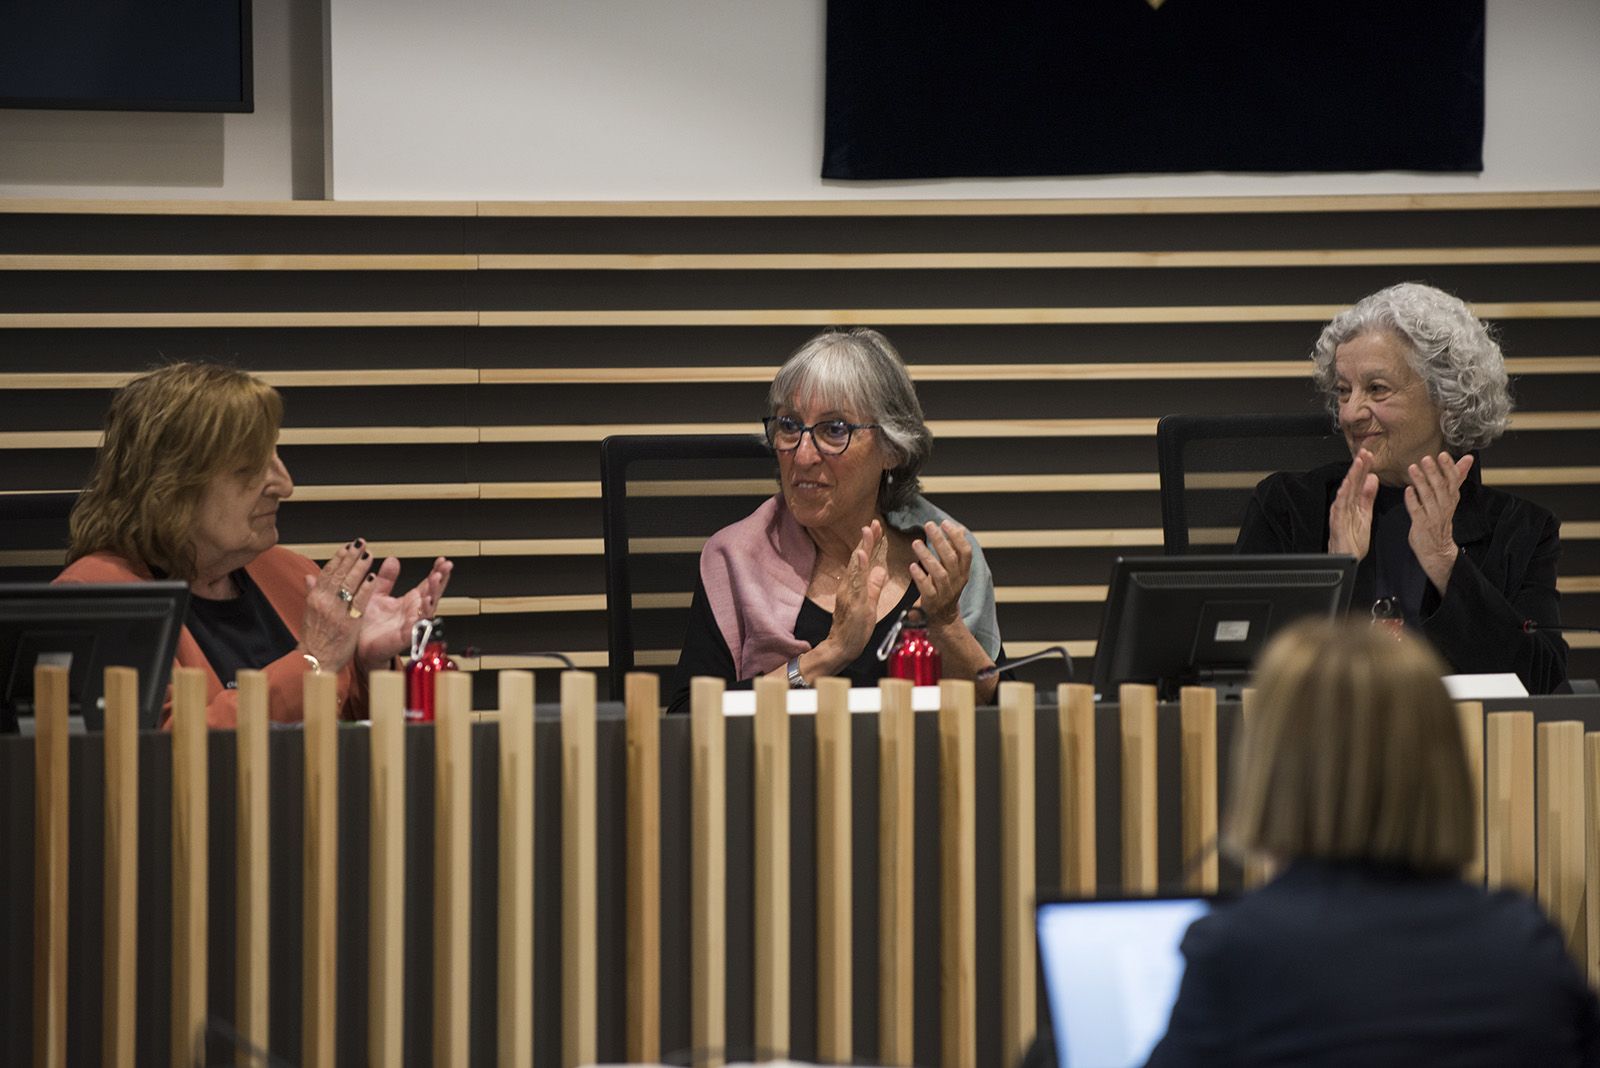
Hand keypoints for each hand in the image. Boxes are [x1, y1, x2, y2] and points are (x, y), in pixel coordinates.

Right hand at [299, 540, 379, 673]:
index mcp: (314, 598)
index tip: (347, 546)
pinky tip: (373, 577)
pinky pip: (359, 601)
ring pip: (349, 583)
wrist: (314, 661)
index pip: (327, 572)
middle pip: (338, 573)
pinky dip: (366, 587)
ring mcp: (336, 611)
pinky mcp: (349, 622)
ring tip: (368, 555)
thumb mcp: (309, 613)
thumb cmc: (314, 640)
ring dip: (360, 567)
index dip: (338, 557)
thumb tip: (309, 577)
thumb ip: (312, 593)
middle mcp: (324, 602)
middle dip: (351, 556)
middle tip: (361, 544)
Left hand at [357, 556, 453, 669]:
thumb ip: (386, 578)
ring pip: (429, 608)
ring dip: (434, 593)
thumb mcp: (376, 594)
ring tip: (437, 579)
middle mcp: (413, 613)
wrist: (357, 646)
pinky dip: (423, 615)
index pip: (428, 585)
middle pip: (433, 594)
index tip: (442, 560)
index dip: (436, 572)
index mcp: (409, 602)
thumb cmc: (367, 624)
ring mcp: (411, 624)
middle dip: (441, 580)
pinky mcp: (405, 637)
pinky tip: (427, 602)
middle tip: (446, 566)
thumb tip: (393, 560)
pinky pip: (418, 625)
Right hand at [819, 522, 887, 663]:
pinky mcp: (853, 602)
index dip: (870, 543)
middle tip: (873, 522)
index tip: (876, 526)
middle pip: (859, 558)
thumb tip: (881, 569)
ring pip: (856, 567)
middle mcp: (850, 585)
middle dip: (866, 540)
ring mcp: (850, 593)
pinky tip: (862, 556)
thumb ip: (874, 586)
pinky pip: (856, 583)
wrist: (841, 646)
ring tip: (867, 531)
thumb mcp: (869, 602)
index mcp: (855, 585)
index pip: (864, 560)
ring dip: (862, 548)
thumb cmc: (855, 627)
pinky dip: (859, 568)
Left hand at [910, 519, 972, 629]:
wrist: (944, 617)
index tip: (945, 523)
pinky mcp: (932, 601)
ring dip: (927, 556)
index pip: (966, 552)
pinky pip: (926, 588)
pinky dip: (920, 576)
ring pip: (939, 572)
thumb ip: (955, 550)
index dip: (957, 537)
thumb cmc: (947, 587)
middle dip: (940, 540)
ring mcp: (945, 591)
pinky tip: (912, 566)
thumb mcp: (955, 570)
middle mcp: (957, 581)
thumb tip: (959, 528)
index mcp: (964, 571)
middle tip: (929, 525)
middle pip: (951, 558)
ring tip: (915, 542)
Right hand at [1328, 449, 1378, 562]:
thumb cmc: (1353, 540)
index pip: (1359, 481)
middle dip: (1358, 467)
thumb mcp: (1366, 514)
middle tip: (1364, 453)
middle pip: (1352, 482)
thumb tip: (1373, 479)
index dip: (1364, 467)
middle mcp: (1345, 505)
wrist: (1347, 558)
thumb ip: (1368, 497)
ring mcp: (1340, 512)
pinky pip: (1340, 507)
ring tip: (1357, 464)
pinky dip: (1342, 496)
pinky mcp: (1337, 522)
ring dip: (1351, 476)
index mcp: (1353, 502)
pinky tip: (1347, 486)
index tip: (1369, 455)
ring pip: (1346, 490)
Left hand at [1407, 452, 1472, 594]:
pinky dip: (1412, 500)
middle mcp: (1444, 506)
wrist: (1437, 549)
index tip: (1443, 455)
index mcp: (1451, 498)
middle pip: (1441, 487)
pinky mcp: (1421, 524)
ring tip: (1413, 468)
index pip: (1453, 481)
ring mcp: (1433, 515)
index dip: (1449, 468)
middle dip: (1434, 472)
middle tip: (1426, 459)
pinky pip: (1417, 511)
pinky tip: (1408, 490)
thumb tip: (1468, 459)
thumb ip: (1457, 477)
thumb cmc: (1440, 519)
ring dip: (1421, 482)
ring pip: (1428, 497)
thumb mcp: (1451, 497)